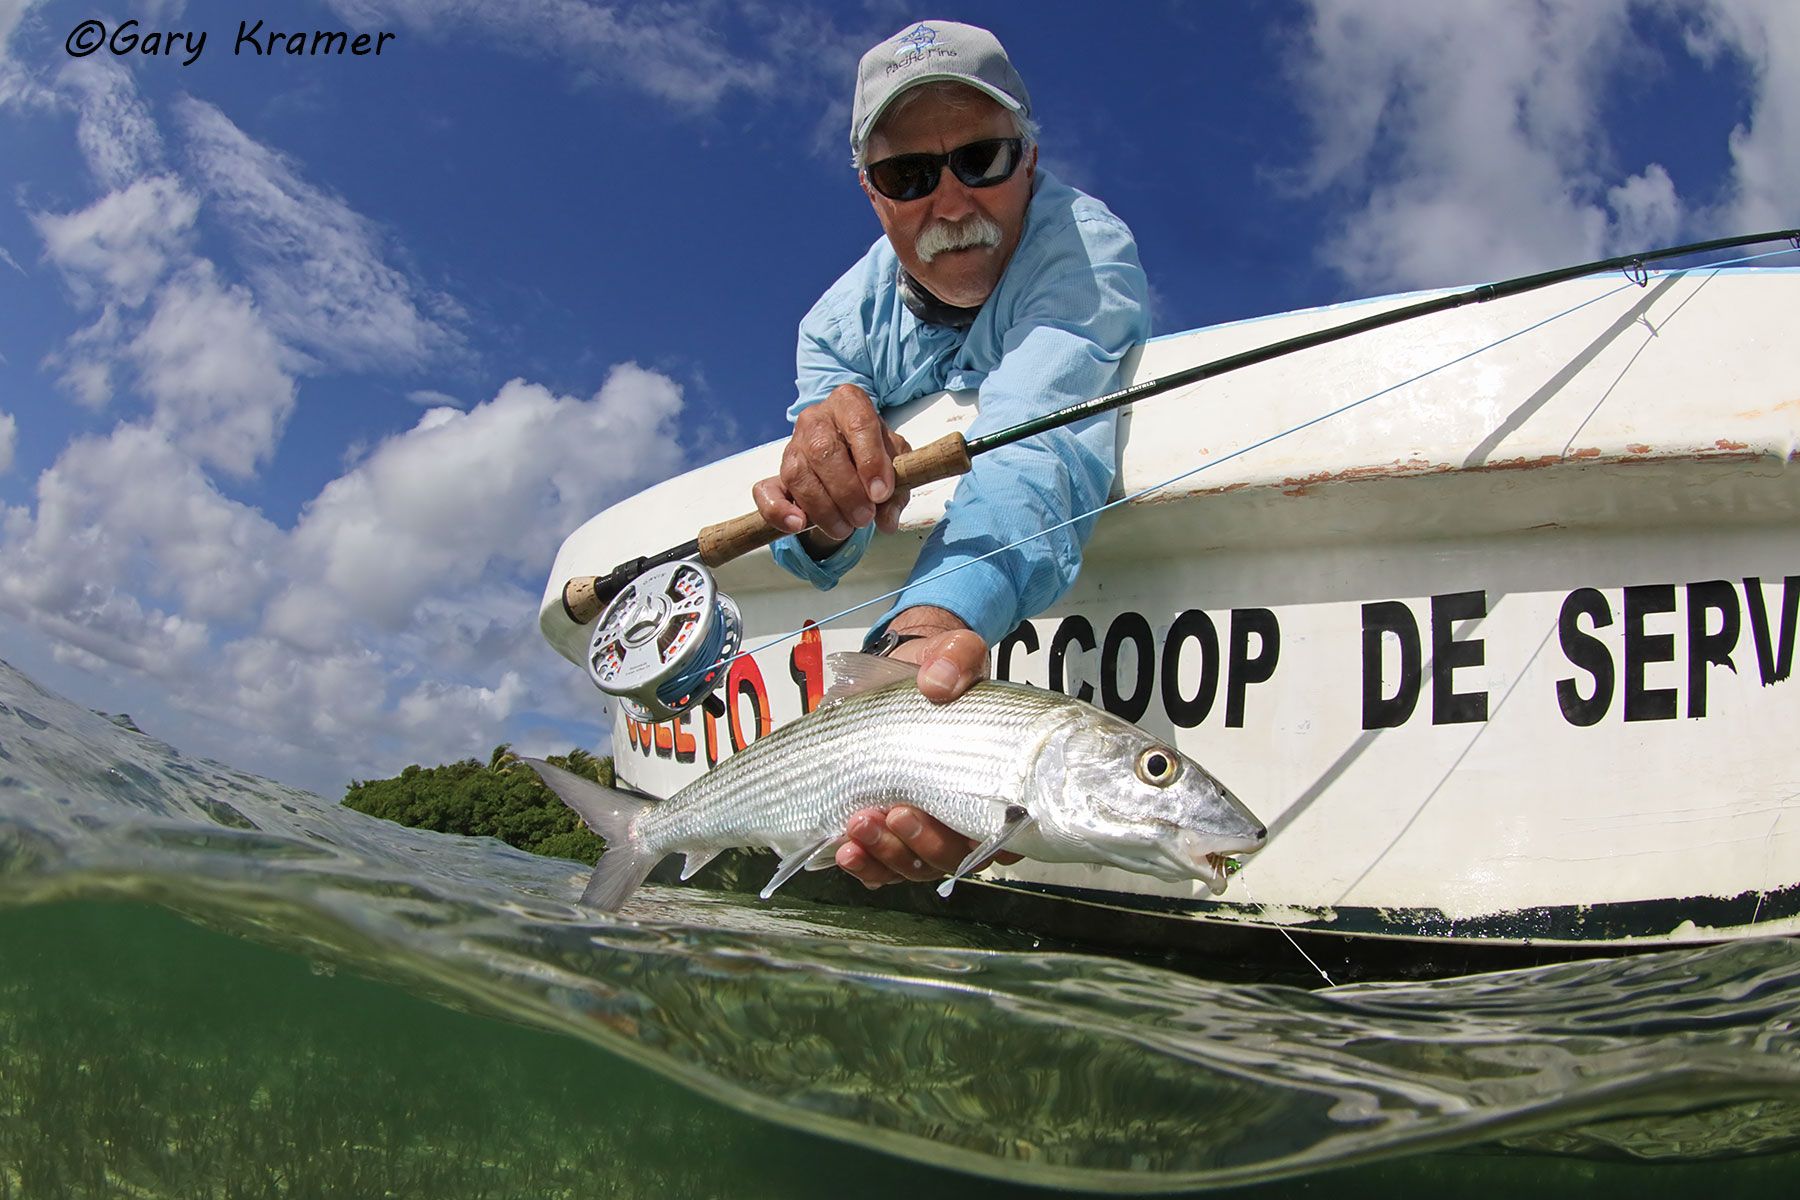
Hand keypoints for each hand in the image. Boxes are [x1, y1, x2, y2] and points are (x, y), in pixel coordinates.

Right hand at [752, 384, 910, 551]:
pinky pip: (766, 492)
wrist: (847, 455)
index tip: (880, 493)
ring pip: (798, 474)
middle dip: (846, 492)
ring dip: (823, 509)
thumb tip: (887, 520)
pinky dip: (779, 511)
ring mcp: (792, 445)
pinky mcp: (775, 473)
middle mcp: (816, 419)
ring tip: (844, 529)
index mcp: (849, 403)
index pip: (859, 423)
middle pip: (823, 451)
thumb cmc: (872, 453)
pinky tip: (799, 524)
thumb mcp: (896, 462)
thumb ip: (897, 488)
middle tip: (864, 518)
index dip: (870, 461)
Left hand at [834, 608, 1021, 887]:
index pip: (1002, 836)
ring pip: (911, 866)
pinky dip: (863, 864)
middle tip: (893, 813)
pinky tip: (843, 849)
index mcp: (998, 785)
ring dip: (884, 854)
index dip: (978, 841)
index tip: (944, 813)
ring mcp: (924, 832)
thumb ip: (956, 660)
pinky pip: (879, 866)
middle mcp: (964, 819)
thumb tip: (937, 683)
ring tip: (858, 826)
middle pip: (951, 857)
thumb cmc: (940, 675)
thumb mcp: (956, 652)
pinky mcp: (888, 835)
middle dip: (920, 844)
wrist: (899, 676)